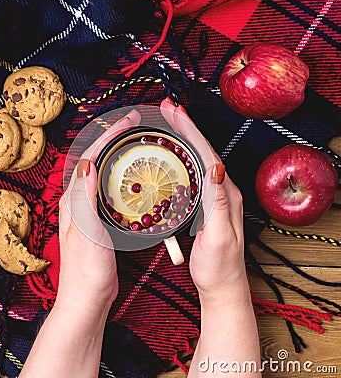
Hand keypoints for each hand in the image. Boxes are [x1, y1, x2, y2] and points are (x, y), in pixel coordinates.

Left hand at [56, 109, 140, 311]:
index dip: (110, 134)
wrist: (87, 298)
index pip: (90, 156)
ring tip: (137, 141)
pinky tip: (134, 176)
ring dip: (117, 151)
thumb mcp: (86, 234)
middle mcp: (78, 200)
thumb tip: (87, 162)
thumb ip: (84, 199)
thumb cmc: (85, 272)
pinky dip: (121, 173)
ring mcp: (88, 208)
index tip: (130, 120)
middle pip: (96, 157)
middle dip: (114, 136)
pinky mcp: (99, 218)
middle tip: (136, 124)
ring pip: (103, 170)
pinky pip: (109, 187)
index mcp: (72, 200)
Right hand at [160, 99, 248, 305]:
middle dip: (185, 127)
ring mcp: (213, 198)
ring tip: (167, 123)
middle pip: (202, 151)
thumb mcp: (221, 237)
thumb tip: (217, 168)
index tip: (176, 112)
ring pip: (197, 159)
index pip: (208, 155)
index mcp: (227, 195)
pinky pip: (192, 174)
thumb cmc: (221, 267)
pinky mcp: (204, 205)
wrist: (223, 286)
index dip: (191, 131)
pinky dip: (180, 158)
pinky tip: (169, 156)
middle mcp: (222, 192)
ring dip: (182, 138)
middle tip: (167, 109)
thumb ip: (220, 203)